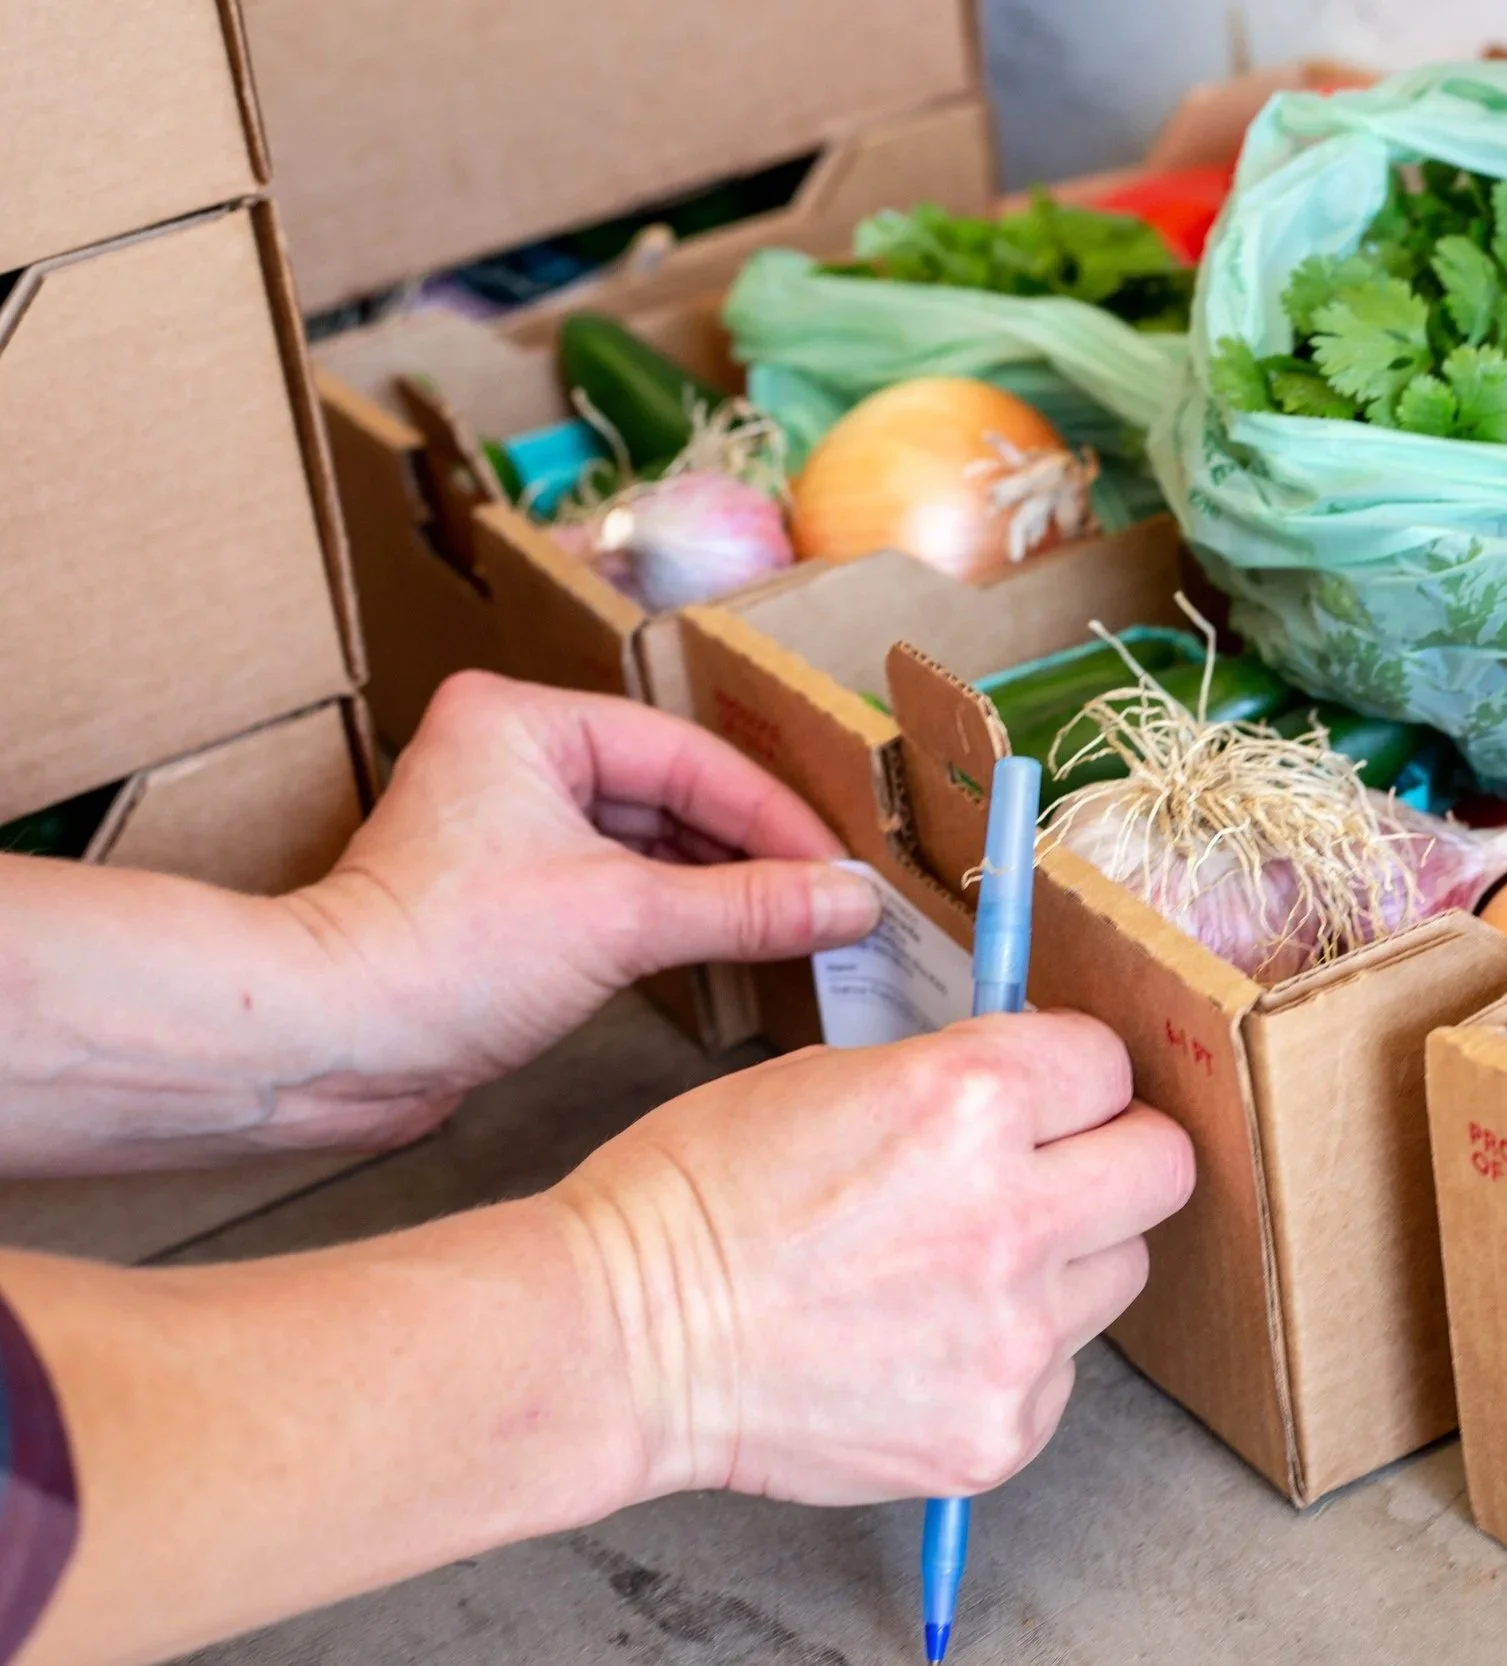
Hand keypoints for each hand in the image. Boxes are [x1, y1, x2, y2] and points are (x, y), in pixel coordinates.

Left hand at [274, 671, 881, 1145]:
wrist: (328, 1044)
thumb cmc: (444, 957)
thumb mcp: (624, 919)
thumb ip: (750, 907)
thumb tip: (852, 903)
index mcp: (524, 720)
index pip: (687, 757)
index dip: (775, 817)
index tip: (842, 869)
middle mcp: (511, 755)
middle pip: (672, 793)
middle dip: (753, 849)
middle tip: (835, 895)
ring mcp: (506, 824)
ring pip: (648, 840)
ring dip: (720, 884)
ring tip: (801, 921)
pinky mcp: (506, 891)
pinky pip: (618, 882)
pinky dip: (677, 912)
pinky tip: (737, 941)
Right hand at [551, 1011, 1194, 1503]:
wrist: (624, 1340)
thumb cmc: (700, 1194)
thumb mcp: (832, 1076)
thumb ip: (955, 1081)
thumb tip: (1032, 1087)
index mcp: (970, 1100)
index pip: (1109, 1062)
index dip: (1071, 1073)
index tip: (1047, 1090)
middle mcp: (1013, 1216)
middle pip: (1162, 1168)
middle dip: (1112, 1154)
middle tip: (1056, 1167)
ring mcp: (1014, 1337)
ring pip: (1119, 1273)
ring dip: (1067, 1257)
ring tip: (964, 1263)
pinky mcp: (998, 1430)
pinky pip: (1062, 1370)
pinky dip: (1015, 1353)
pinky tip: (928, 1339)